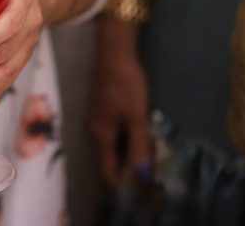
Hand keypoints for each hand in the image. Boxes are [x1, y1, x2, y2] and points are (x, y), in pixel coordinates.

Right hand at [87, 25, 150, 185]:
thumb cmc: (125, 86)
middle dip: (129, 168)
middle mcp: (92, 134)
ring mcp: (94, 123)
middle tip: (152, 168)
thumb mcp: (137, 117)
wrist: (113, 56)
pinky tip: (140, 135)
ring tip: (150, 152)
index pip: (107, 172)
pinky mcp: (99, 114)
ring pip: (111, 148)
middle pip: (109, 161)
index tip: (143, 188)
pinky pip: (111, 137)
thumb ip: (139, 148)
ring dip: (128, 153)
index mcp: (99, 137)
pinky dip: (125, 141)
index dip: (124, 184)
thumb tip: (143, 177)